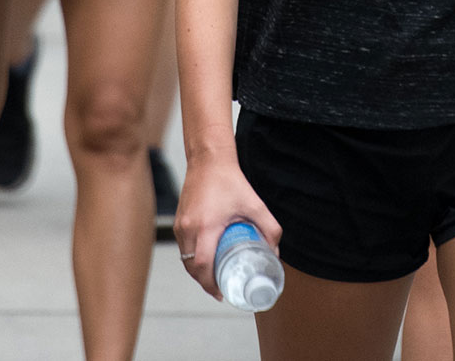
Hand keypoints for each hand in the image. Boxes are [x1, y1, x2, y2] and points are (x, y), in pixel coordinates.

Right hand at [172, 151, 280, 300]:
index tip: (222, 293)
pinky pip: (183, 248)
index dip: (211, 284)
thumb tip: (275, 252)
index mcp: (205, 227)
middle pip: (192, 267)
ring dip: (197, 272)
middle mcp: (188, 228)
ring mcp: (180, 225)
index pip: (202, 266)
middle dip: (205, 283)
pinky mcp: (178, 221)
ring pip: (185, 259)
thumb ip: (269, 228)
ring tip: (214, 279)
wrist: (208, 160)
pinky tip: (203, 262)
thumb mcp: (255, 204)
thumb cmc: (230, 181)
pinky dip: (191, 259)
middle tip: (221, 290)